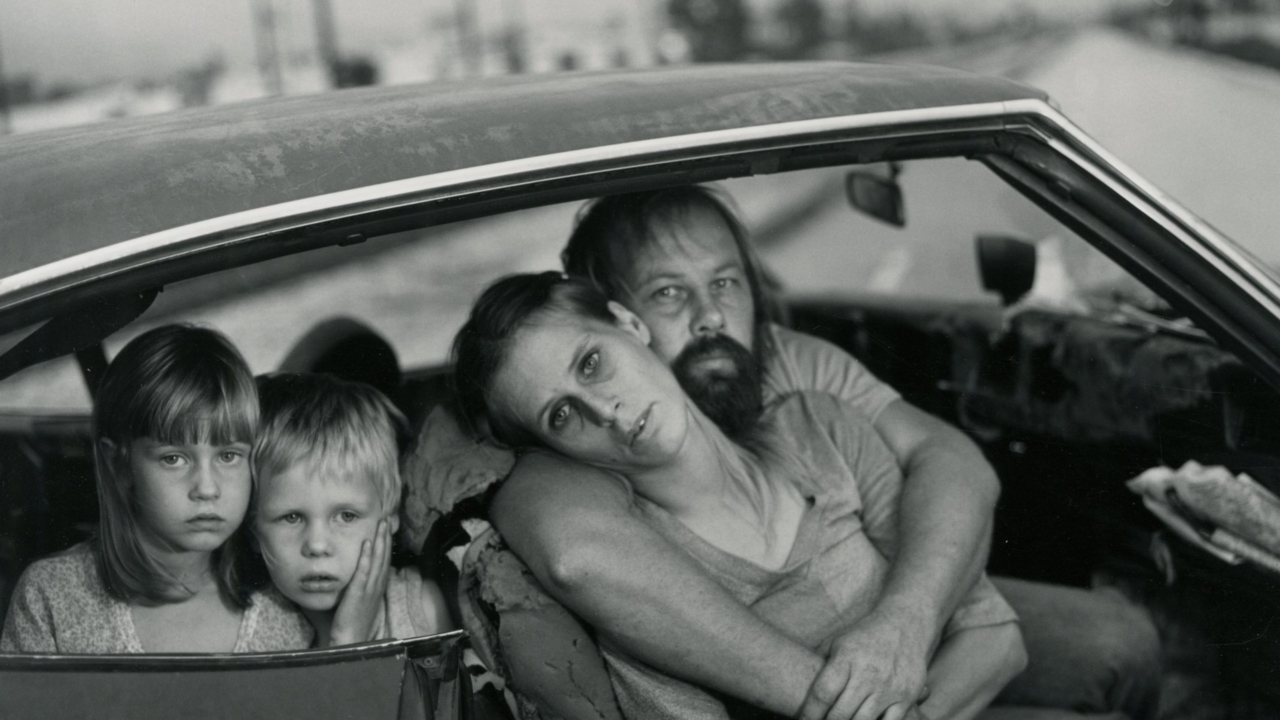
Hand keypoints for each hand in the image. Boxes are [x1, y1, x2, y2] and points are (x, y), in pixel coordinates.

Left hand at [328, 519, 391, 645]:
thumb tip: (357, 577)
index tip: (386, 529)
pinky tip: (367, 543)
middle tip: (386, 519)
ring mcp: (369, 589)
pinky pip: (363, 571)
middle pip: (384, 557)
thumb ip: (361, 589)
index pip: (384, 561)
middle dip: (385, 537)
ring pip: (377, 560)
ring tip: (380, 525)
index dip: (386, 545)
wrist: (350, 641)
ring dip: (380, 541)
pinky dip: (366, 556)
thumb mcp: (360, 603)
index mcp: (377, 588)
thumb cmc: (352, 625)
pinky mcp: (358, 593)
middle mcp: (376, 586)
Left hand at [799, 605, 931, 719]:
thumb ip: (822, 668)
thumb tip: (800, 691)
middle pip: (841, 714)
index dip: (810, 714)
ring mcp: (889, 687)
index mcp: (846, 659)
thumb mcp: (838, 644)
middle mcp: (868, 674)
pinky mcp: (907, 697)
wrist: (905, 624)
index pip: (823, 694)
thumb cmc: (864, 636)